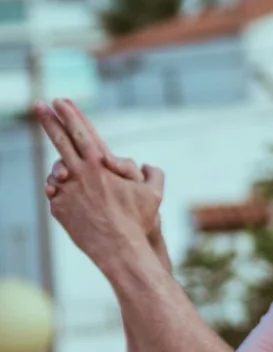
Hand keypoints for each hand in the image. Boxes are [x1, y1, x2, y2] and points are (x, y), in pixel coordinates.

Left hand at [38, 99, 164, 268]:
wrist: (119, 250)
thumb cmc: (138, 222)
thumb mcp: (154, 195)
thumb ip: (154, 175)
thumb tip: (149, 166)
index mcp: (100, 163)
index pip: (81, 131)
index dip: (70, 114)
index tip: (60, 101)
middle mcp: (80, 172)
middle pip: (60, 139)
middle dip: (48, 119)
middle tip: (39, 105)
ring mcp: (67, 190)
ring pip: (56, 170)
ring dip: (58, 167)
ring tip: (65, 172)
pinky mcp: (59, 207)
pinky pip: (56, 194)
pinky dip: (60, 193)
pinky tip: (66, 196)